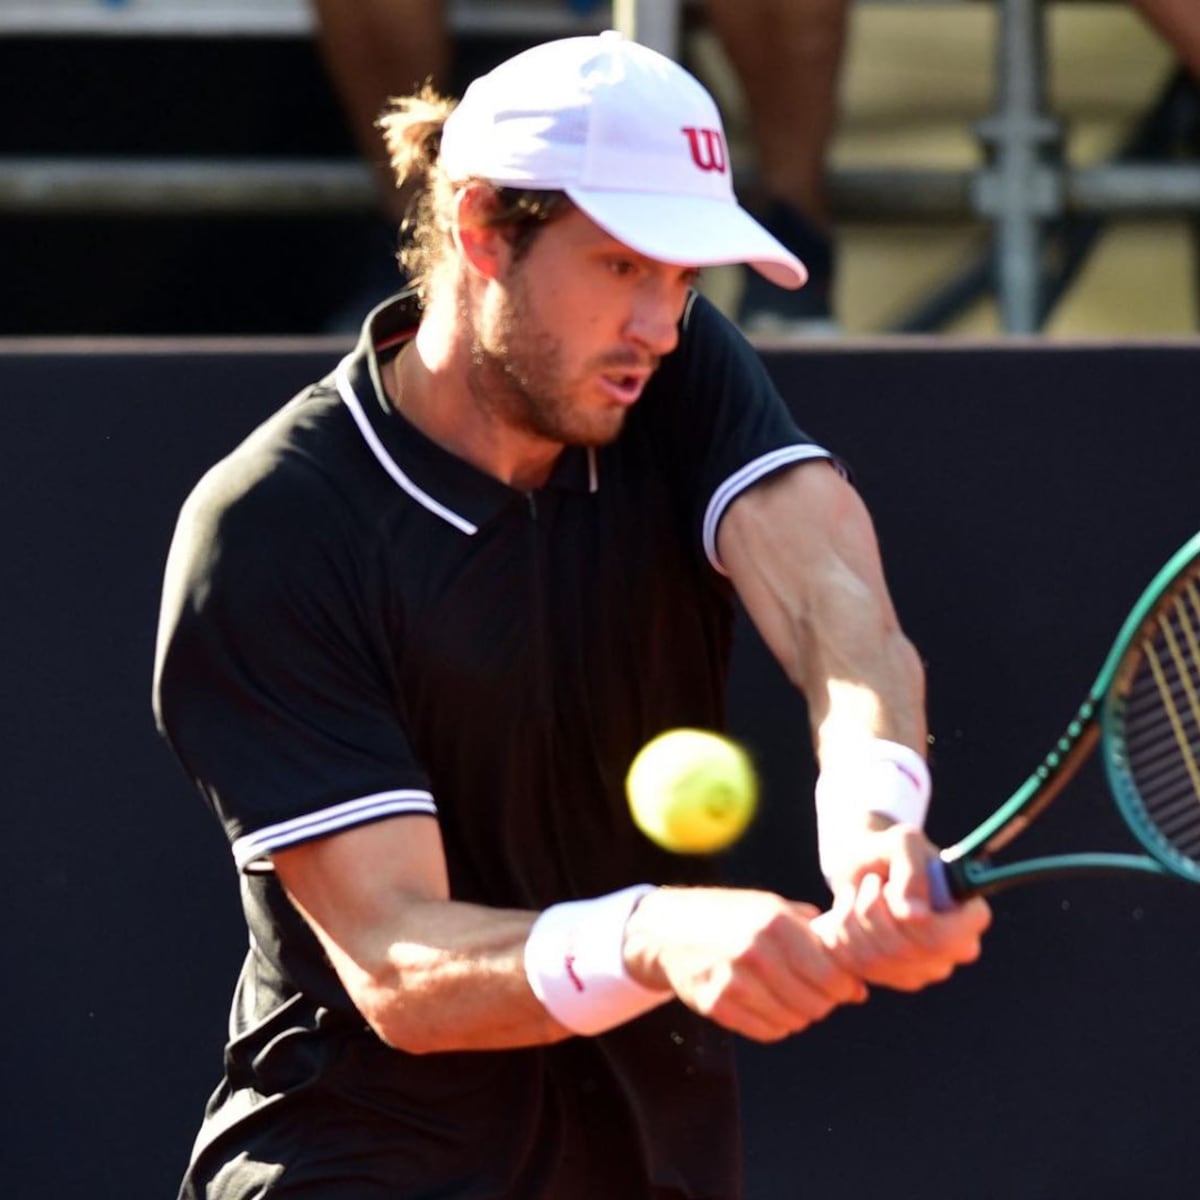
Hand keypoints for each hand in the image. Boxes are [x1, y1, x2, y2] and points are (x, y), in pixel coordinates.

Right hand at [622, 886, 867, 1042]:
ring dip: (799, 1014)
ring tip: (789, 996)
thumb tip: (857, 971)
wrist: (667, 929)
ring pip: (793, 1021)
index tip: (846, 986)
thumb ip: (814, 933)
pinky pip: (767, 1031)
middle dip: (824, 1002)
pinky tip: (767, 1005)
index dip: (845, 987)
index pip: (831, 975)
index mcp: (775, 923)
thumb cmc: (730, 916)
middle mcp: (755, 951)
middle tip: (816, 993)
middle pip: (816, 1003)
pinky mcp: (716, 1004)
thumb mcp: (771, 907)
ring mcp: (733, 980)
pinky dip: (775, 1024)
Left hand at [812, 823, 990, 991]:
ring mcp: (923, 970)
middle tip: (869, 884)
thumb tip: (916, 916)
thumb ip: (912, 873)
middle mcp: (953, 951)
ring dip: (852, 917)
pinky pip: (856, 966)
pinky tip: (845, 912)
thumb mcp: (902, 843)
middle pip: (906, 950)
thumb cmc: (890, 851)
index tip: (890, 888)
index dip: (915, 917)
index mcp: (969, 916)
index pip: (952, 938)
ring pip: (876, 959)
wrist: (864, 865)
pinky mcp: (891, 978)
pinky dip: (839, 933)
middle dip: (873, 911)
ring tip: (857, 894)